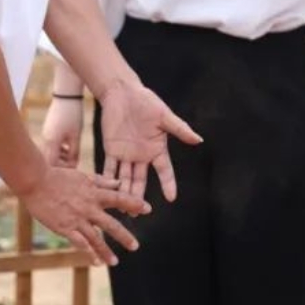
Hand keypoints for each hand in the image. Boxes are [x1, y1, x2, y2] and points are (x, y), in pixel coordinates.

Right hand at [19, 167, 147, 266]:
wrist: (36, 181)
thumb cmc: (57, 176)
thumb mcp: (83, 176)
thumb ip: (101, 181)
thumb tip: (117, 183)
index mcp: (94, 193)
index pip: (119, 198)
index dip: (134, 203)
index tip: (148, 209)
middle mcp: (89, 207)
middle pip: (111, 224)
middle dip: (124, 236)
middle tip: (135, 246)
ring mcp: (77, 219)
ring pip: (96, 238)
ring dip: (107, 251)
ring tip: (115, 262)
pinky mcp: (65, 227)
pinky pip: (80, 243)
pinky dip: (89, 252)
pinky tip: (96, 262)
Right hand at [41, 97, 84, 167]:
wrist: (65, 94)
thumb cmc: (72, 114)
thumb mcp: (76, 135)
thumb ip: (74, 153)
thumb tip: (73, 167)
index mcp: (51, 142)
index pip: (51, 165)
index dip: (61, 171)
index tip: (72, 172)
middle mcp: (45, 140)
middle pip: (49, 161)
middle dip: (61, 166)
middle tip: (74, 165)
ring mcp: (45, 135)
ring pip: (50, 154)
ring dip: (61, 158)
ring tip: (73, 156)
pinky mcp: (48, 131)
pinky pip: (51, 146)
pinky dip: (59, 150)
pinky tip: (69, 147)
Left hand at [98, 81, 202, 201]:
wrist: (122, 92)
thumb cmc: (146, 101)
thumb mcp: (164, 116)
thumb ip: (179, 129)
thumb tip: (199, 139)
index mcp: (157, 149)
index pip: (164, 171)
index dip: (168, 184)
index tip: (172, 198)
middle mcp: (142, 155)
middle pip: (141, 180)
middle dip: (139, 196)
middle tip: (138, 212)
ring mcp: (126, 154)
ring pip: (125, 178)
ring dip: (123, 193)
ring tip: (123, 209)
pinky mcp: (111, 149)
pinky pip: (109, 167)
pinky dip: (108, 179)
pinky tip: (106, 191)